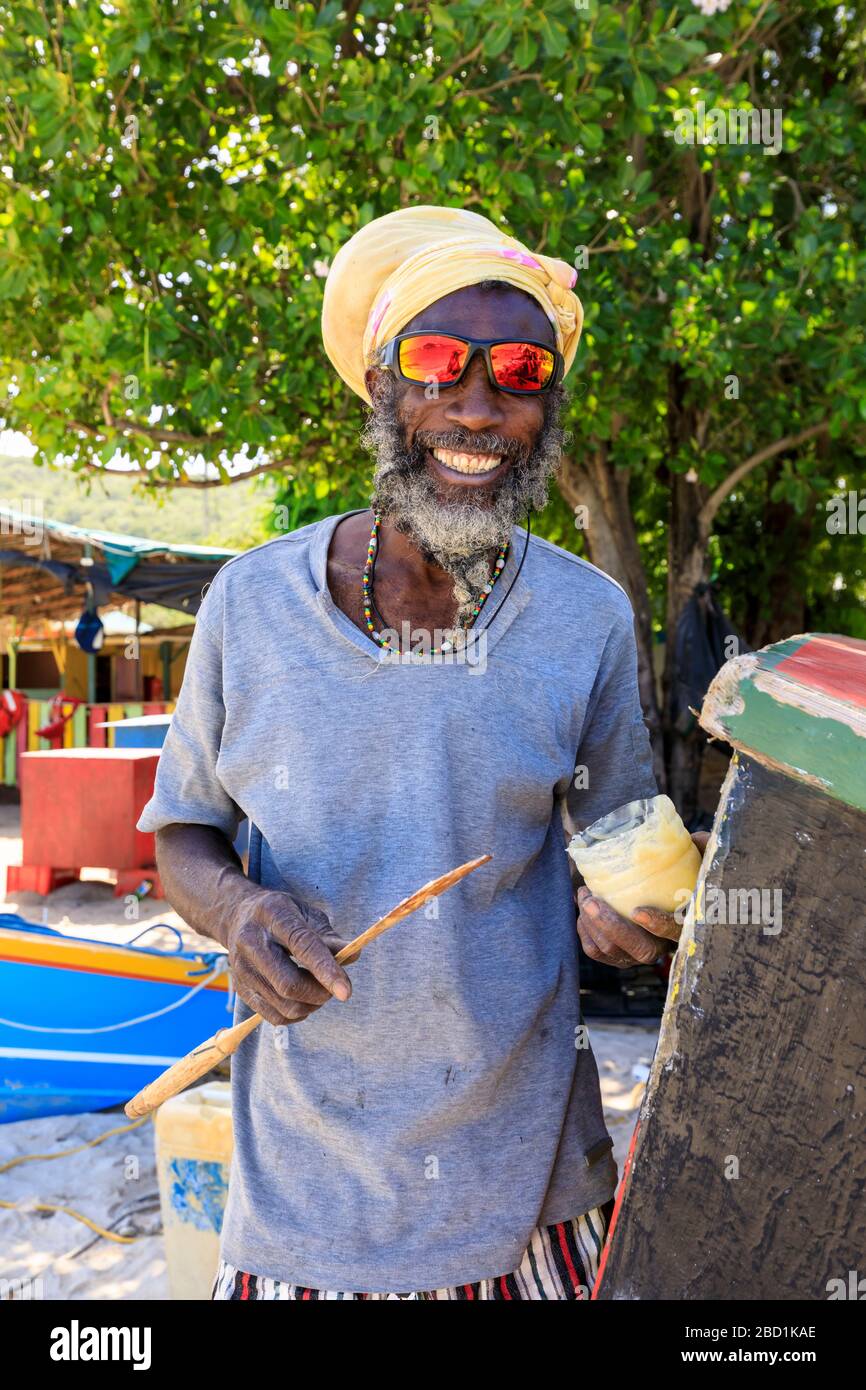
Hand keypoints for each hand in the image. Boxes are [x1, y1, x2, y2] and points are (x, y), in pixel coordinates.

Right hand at [226, 889, 359, 1024]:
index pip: (302, 946)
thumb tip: (353, 956)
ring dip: (311, 1005)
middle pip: (288, 983)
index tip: (346, 991)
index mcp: (273, 915)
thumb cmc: (282, 915)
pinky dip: (297, 1015)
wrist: (238, 916)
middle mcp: (251, 942)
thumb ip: (330, 938)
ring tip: (319, 991)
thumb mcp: (308, 914)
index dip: (326, 971)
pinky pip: (274, 1016)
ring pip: (283, 1005)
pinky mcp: (240, 988)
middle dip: (320, 993)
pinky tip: (304, 1000)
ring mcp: (242, 968)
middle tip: (335, 989)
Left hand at [576, 832, 709, 969]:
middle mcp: (662, 946)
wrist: (654, 898)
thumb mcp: (693, 865)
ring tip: (584, 894)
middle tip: (590, 900)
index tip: (638, 911)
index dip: (659, 924)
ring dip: (592, 922)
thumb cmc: (677, 879)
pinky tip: (583, 907)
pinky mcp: (618, 957)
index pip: (675, 931)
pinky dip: (585, 930)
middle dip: (611, 926)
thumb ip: (702, 852)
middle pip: (639, 948)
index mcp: (683, 925)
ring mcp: (638, 955)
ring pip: (612, 949)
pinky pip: (596, 951)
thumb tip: (701, 837)